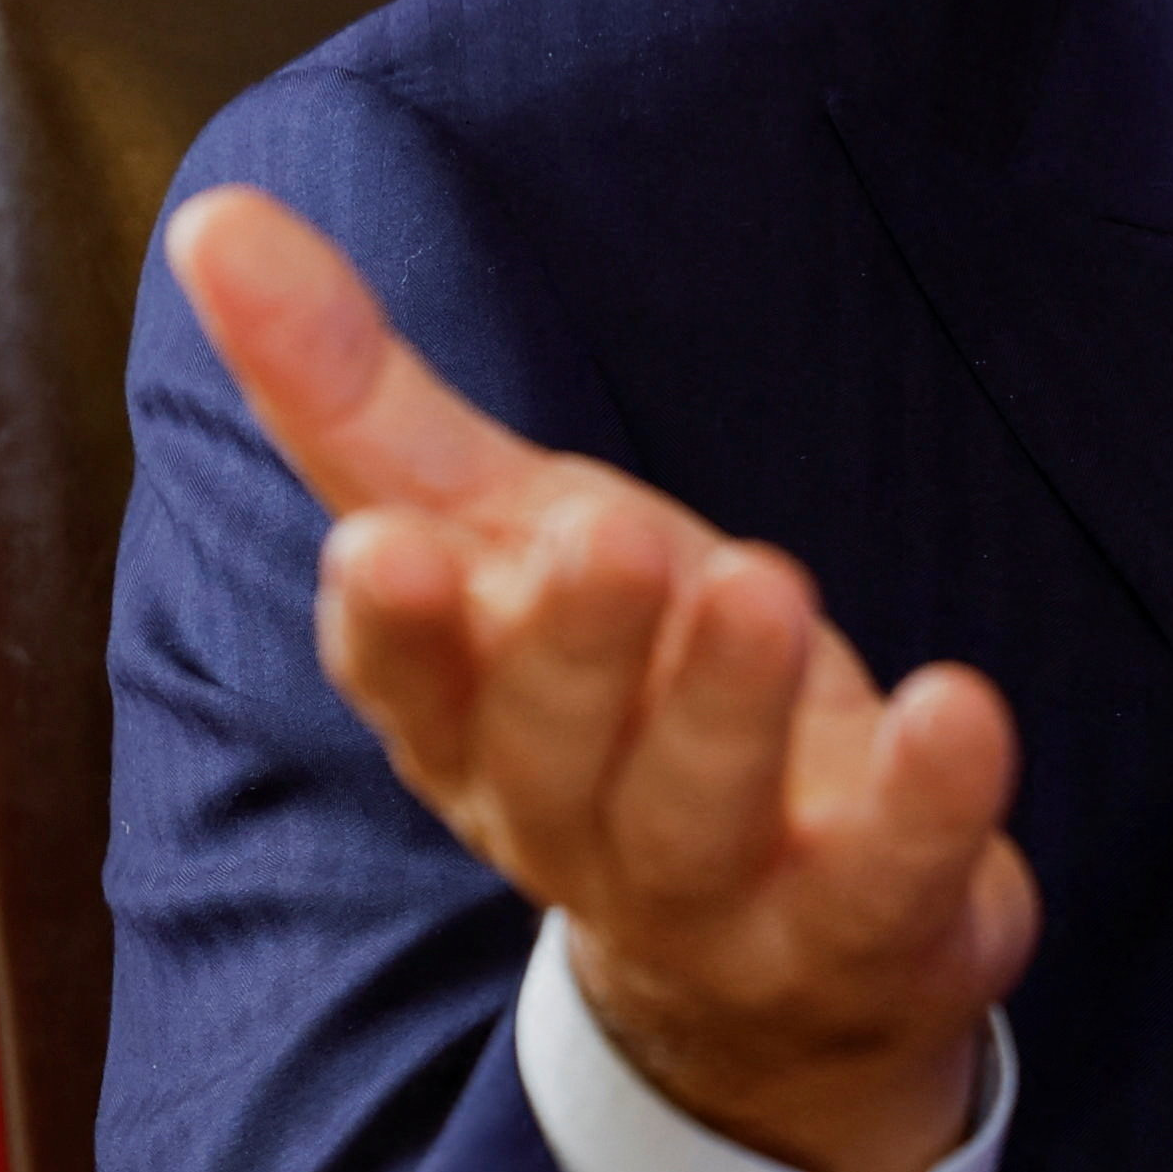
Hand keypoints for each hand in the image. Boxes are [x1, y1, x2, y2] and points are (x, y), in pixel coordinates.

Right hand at [164, 185, 1038, 1171]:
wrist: (791, 955)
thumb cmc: (629, 700)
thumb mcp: (504, 539)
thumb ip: (364, 403)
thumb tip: (213, 216)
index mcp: (473, 734)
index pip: (408, 691)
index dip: (395, 633)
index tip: (384, 552)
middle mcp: (578, 834)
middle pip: (557, 756)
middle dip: (577, 651)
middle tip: (614, 534)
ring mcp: (724, 904)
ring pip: (706, 820)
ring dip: (732, 711)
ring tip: (762, 587)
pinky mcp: (870, 934)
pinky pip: (894, 879)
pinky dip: (927, 801)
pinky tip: (958, 708)